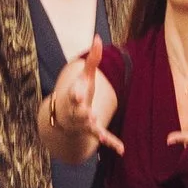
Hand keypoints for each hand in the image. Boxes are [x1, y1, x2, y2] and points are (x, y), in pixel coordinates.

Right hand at [46, 38, 123, 156]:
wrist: (66, 117)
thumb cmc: (79, 92)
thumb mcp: (85, 76)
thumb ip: (92, 59)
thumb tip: (98, 37)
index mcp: (74, 95)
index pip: (73, 94)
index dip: (75, 94)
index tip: (77, 95)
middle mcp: (76, 110)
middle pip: (78, 112)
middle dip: (82, 113)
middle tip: (89, 113)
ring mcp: (84, 122)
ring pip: (88, 127)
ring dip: (95, 129)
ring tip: (100, 134)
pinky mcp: (92, 131)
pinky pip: (101, 137)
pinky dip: (111, 143)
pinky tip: (121, 149)